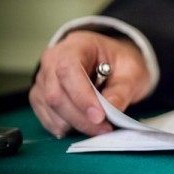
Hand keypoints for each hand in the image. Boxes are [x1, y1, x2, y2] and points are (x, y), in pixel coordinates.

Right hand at [29, 31, 150, 137]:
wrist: (112, 62)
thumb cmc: (119, 62)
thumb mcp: (132, 71)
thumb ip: (122, 90)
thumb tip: (111, 110)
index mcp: (76, 45)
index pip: (68, 69)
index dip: (82, 96)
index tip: (99, 116)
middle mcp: (53, 60)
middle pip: (55, 93)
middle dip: (80, 117)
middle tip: (104, 128)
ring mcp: (44, 79)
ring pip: (49, 108)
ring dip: (74, 124)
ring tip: (99, 128)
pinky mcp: (41, 96)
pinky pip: (46, 117)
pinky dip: (65, 127)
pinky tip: (84, 126)